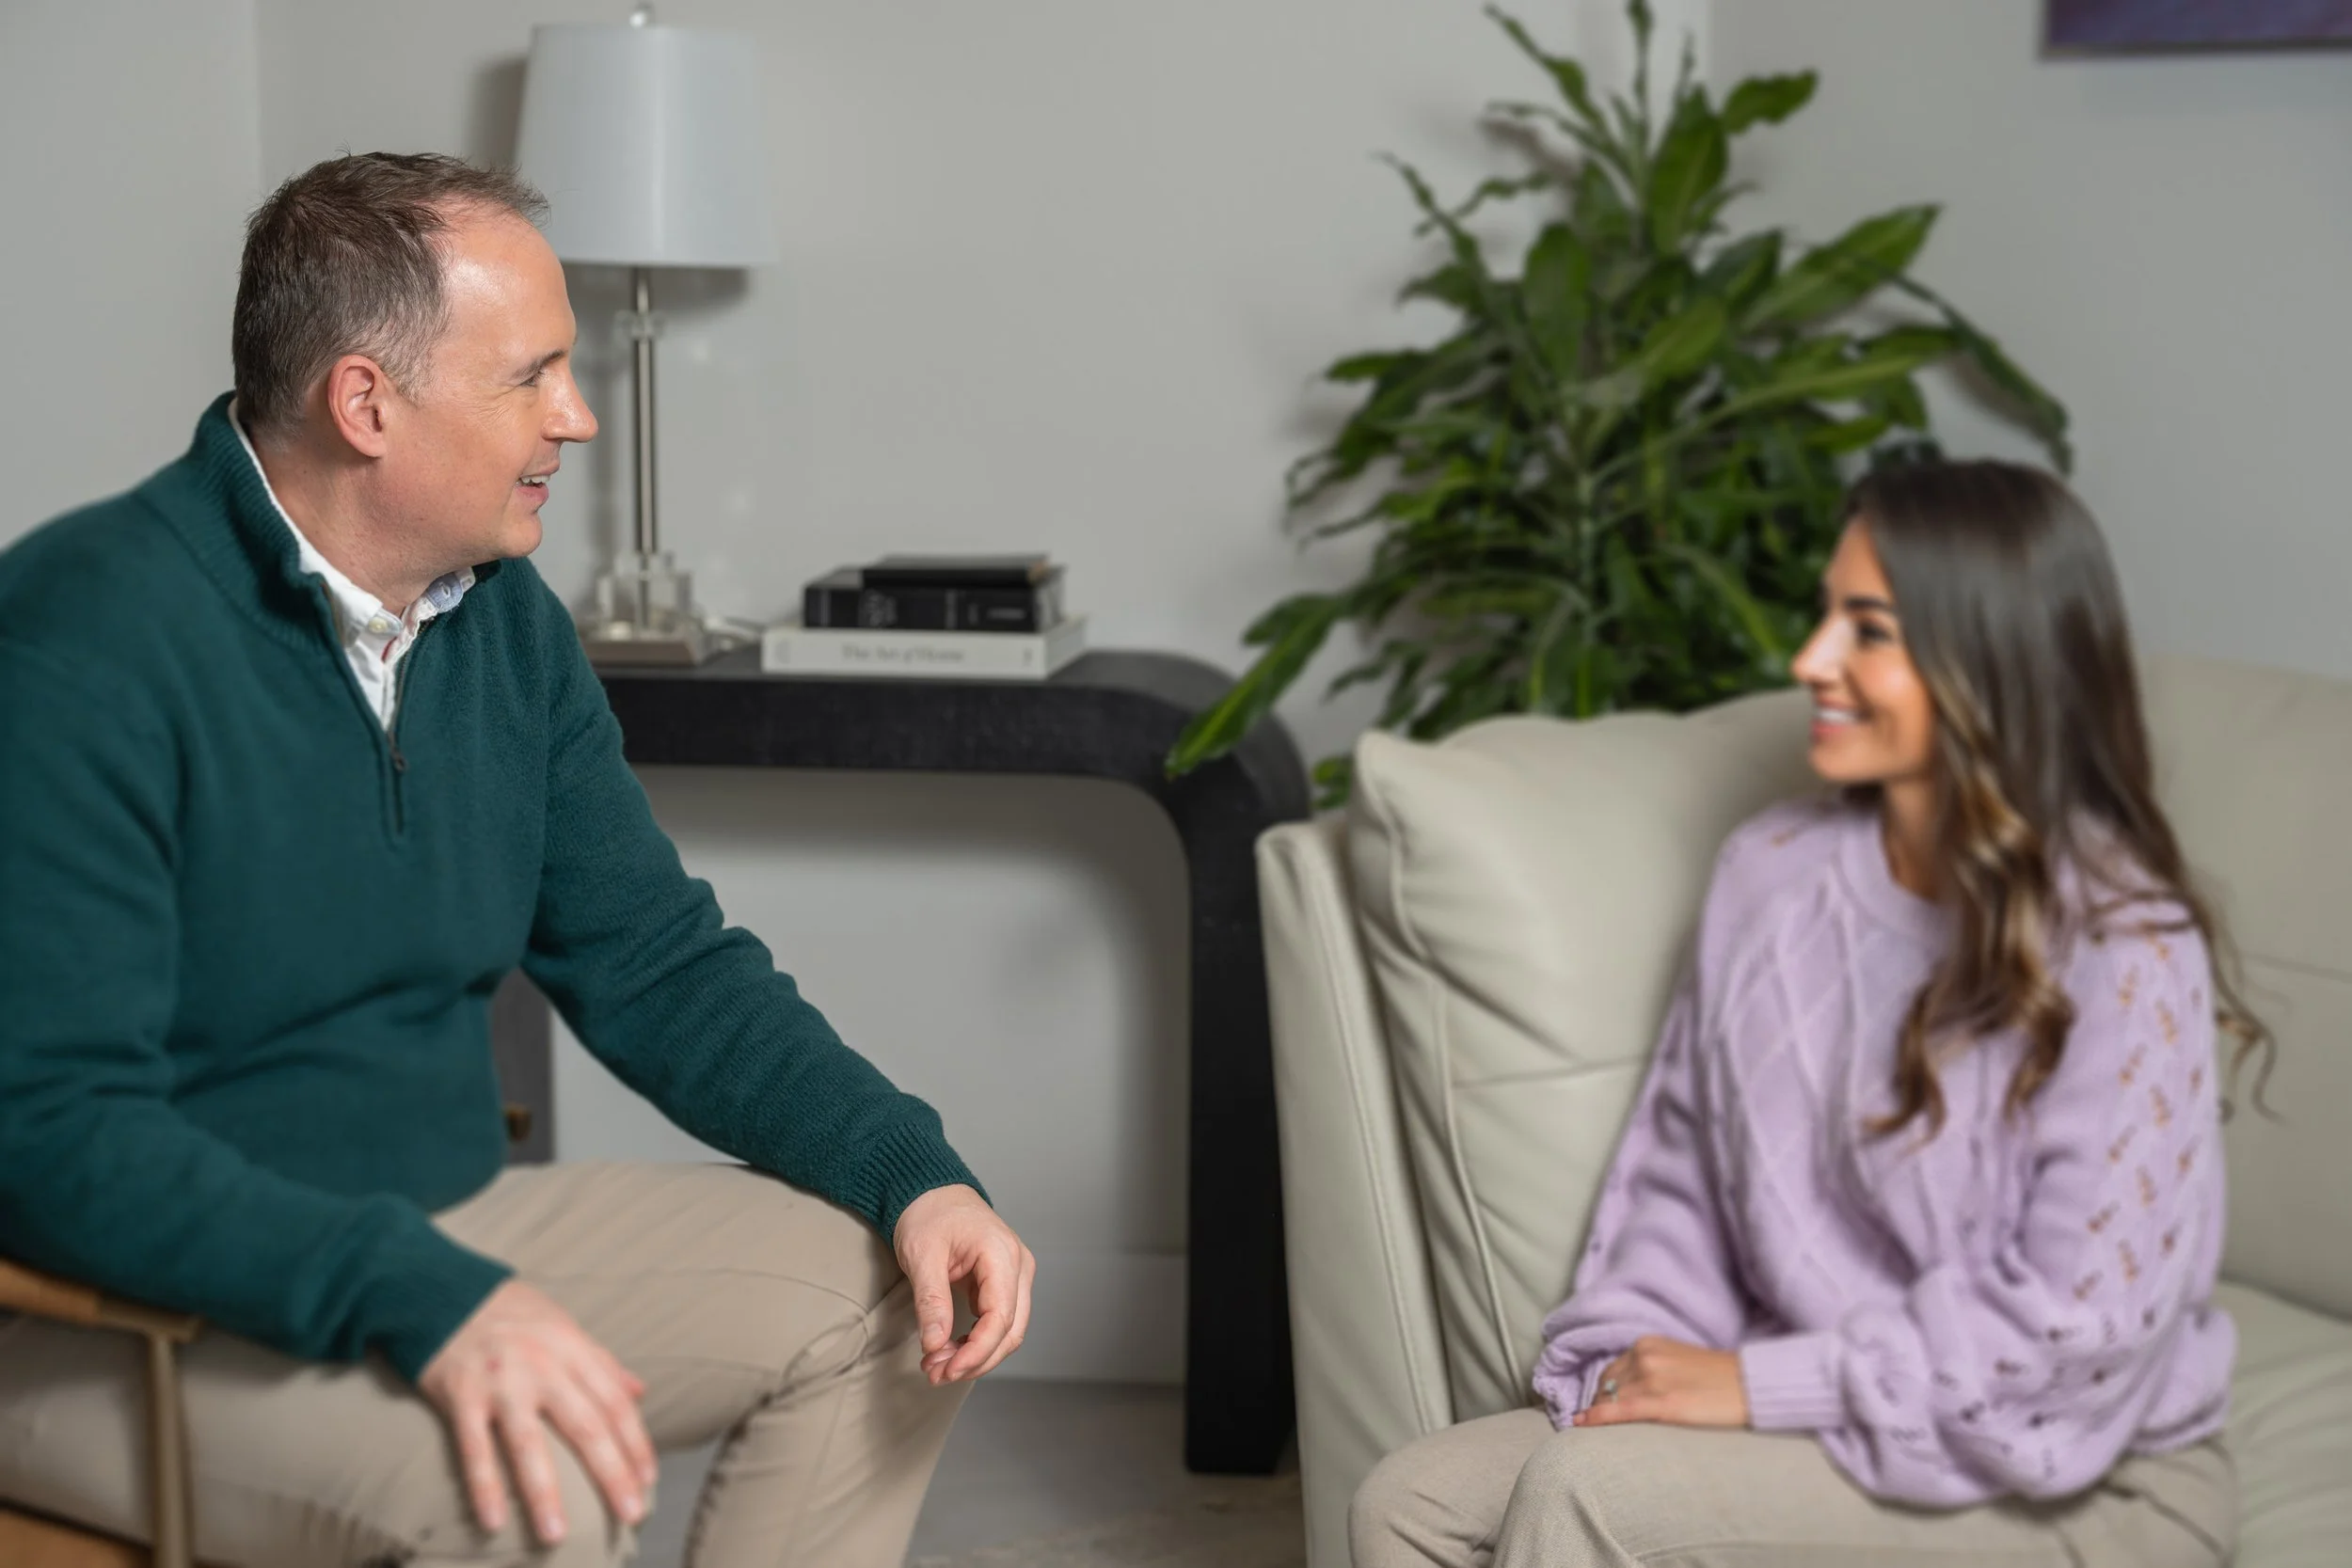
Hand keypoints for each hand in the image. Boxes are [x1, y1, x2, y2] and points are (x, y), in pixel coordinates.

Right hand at [418, 1280, 657, 1547]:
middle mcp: (542, 1366)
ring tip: (557, 1535)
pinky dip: (483, 1486)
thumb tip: (639, 1392)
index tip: (648, 1480)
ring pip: (528, 1444)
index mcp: (572, 1348)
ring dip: (545, 1493)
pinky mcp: (460, 1395)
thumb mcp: (562, 1325)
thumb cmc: (509, 1312)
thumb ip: (600, 1361)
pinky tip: (494, 1522)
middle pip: (585, 1426)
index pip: (614, 1403)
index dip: (634, 1443)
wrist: (441, 1288)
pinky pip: (473, 1449)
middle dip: (611, 1473)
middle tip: (630, 1514)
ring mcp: (501, 1382)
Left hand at [893, 1184, 1035, 1384]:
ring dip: (977, 1355)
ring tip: (938, 1367)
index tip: (947, 1370)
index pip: (1001, 1317)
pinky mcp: (1004, 1283)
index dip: (976, 1352)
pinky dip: (976, 1341)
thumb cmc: (928, 1215)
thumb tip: (935, 1345)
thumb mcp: (922, 1256)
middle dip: (976, 1360)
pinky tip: (949, 1351)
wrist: (931, 1192)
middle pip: (1011, 1330)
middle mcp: (1018, 1266)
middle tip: (936, 1374)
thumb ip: (931, 1302)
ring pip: (1009, 1330)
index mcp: (1001, 1254)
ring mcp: (1015, 1275)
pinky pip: (998, 1321)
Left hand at [1572, 1335, 1749, 1429]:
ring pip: (1609, 1399)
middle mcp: (1644, 1357)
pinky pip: (1618, 1411)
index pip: (1612, 1370)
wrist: (1750, 1385)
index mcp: (1648, 1345)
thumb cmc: (1719, 1377)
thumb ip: (1653, 1367)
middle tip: (1598, 1423)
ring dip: (1599, 1414)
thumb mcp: (1679, 1360)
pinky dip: (1597, 1418)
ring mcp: (1651, 1379)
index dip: (1603, 1391)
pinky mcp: (1661, 1403)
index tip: (1599, 1405)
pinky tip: (1582, 1424)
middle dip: (1599, 1403)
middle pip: (1606, 1385)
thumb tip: (1629, 1388)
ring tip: (1594, 1431)